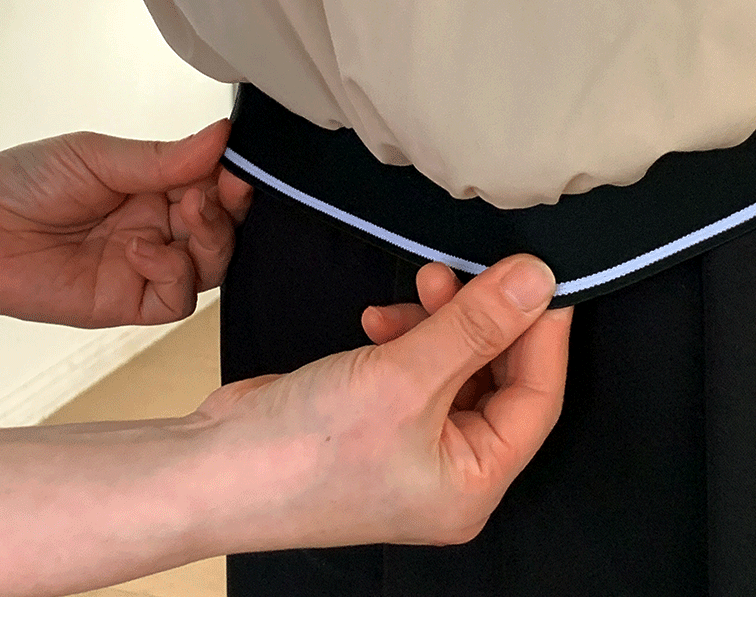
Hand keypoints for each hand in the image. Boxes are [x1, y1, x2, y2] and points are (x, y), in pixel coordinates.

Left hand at [0, 120, 251, 326]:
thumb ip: (164, 158)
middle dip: (228, 212)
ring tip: (187, 214)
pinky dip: (173, 273)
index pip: (215, 188)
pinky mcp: (131, 302)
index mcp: (155, 188)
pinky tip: (140, 250)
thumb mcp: (98, 157)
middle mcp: (158, 228)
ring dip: (212, 240)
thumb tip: (222, 136)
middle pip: (223, 230)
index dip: (234, 182)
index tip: (239, 170)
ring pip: (212, 266)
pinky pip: (178, 299)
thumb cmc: (23, 183)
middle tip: (215, 193)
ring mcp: (147, 266)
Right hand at [185, 254, 572, 551]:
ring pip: (452, 365)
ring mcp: (408, 443)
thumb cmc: (303, 453)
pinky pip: (414, 365)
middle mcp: (447, 469)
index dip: (542, 335)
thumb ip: (474, 326)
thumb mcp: (403, 378)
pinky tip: (377, 319)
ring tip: (420, 287)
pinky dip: (404, 335)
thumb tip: (536, 283)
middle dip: (481, 320)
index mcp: (472, 483)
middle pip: (495, 378)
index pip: (537, 399)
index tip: (541, 279)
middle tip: (467, 272)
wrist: (213, 468)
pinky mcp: (376, 416)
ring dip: (439, 320)